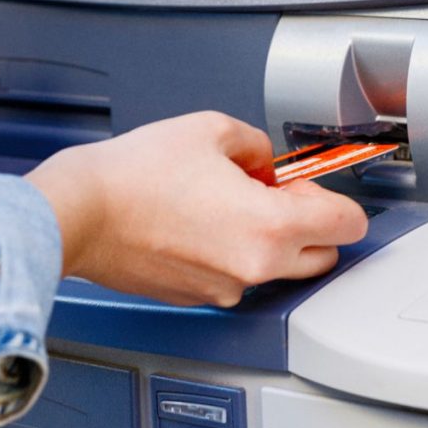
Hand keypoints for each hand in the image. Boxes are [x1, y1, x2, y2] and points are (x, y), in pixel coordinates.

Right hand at [25, 111, 367, 307]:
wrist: (80, 213)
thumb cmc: (134, 176)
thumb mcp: (210, 129)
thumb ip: (256, 144)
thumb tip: (263, 163)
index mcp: (269, 226)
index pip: (348, 225)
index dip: (333, 199)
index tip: (307, 186)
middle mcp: (253, 267)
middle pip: (321, 257)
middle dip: (307, 225)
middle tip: (272, 195)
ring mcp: (224, 289)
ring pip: (274, 269)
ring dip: (266, 241)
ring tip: (221, 206)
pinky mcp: (196, 297)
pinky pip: (233, 278)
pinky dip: (228, 255)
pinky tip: (195, 225)